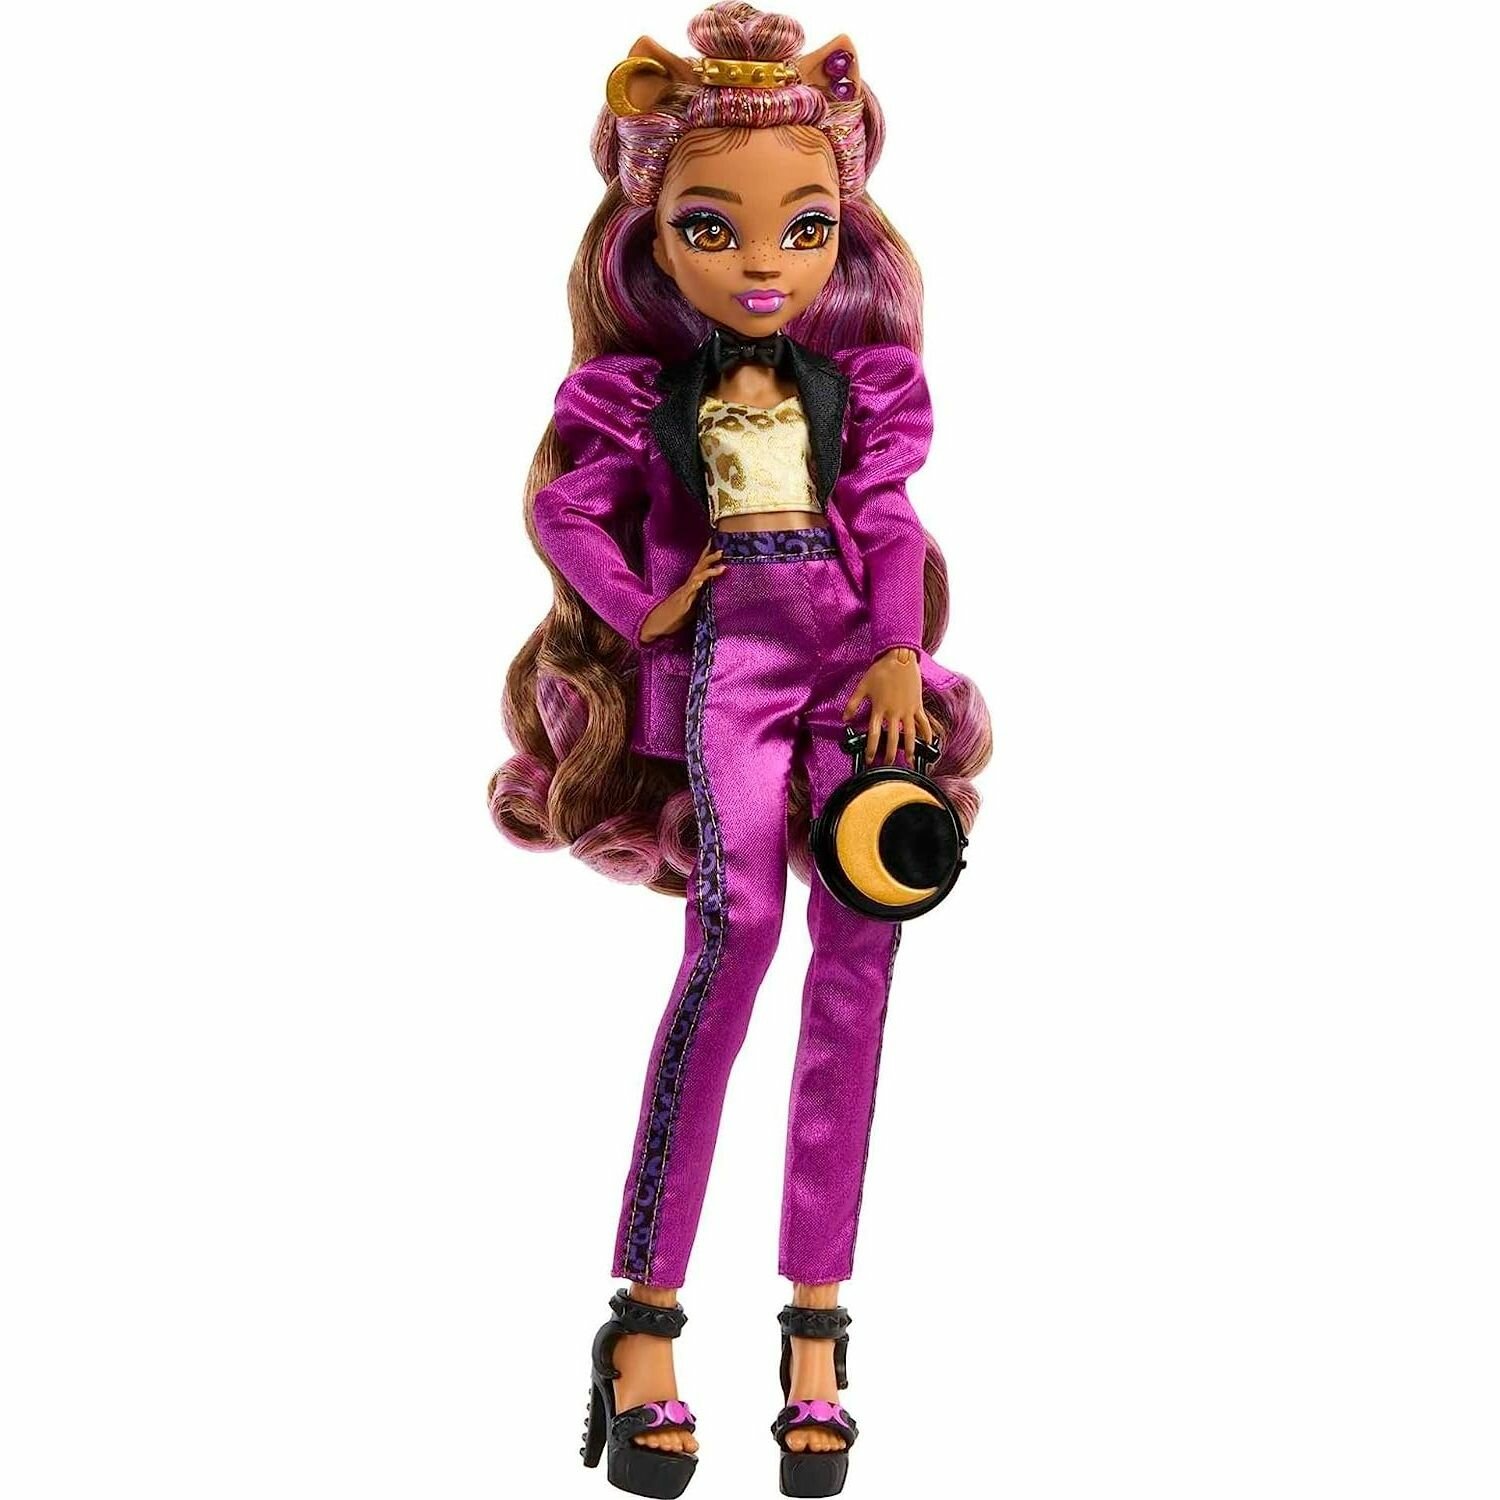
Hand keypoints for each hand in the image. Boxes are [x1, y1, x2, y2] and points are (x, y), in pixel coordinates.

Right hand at [638, 540, 726, 643]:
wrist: (655, 624)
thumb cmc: (673, 617)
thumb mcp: (691, 607)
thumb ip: (700, 599)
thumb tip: (714, 596)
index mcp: (690, 586)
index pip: (700, 568)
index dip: (707, 557)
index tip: (717, 546)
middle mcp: (687, 587)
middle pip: (699, 568)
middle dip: (710, 558)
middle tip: (722, 550)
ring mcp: (683, 594)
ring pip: (696, 578)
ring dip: (708, 571)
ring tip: (720, 567)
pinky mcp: (680, 603)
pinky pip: (687, 593)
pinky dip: (694, 586)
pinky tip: (700, 582)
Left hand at [843, 646, 935, 765]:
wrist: (900, 658)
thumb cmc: (880, 671)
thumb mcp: (862, 686)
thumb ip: (853, 704)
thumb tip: (844, 719)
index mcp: (879, 708)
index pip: (873, 734)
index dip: (871, 748)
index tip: (869, 759)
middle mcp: (894, 712)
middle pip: (892, 738)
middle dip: (890, 754)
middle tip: (888, 765)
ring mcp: (908, 710)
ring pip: (910, 734)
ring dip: (910, 749)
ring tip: (910, 761)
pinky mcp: (918, 706)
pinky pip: (924, 723)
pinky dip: (927, 734)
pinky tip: (929, 744)